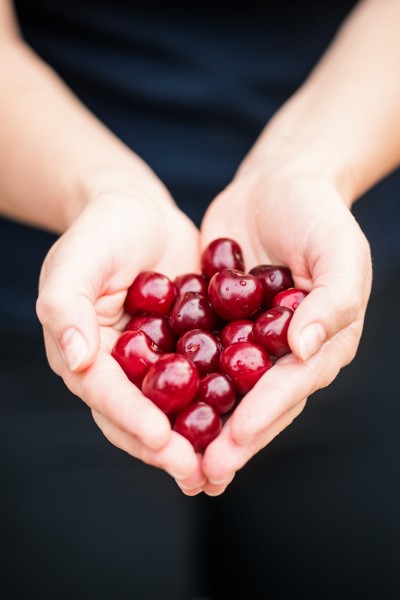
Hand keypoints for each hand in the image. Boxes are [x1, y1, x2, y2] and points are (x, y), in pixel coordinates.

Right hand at [36, 189, 205, 487]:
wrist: (139, 210)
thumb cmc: (102, 229)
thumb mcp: (77, 259)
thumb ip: (66, 306)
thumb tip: (75, 358)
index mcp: (85, 352)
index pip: (104, 393)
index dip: (130, 418)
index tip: (161, 440)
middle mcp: (118, 367)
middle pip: (137, 416)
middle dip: (166, 448)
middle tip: (198, 474)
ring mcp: (153, 362)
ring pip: (172, 409)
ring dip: (195, 440)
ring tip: (223, 467)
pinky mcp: (185, 350)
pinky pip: (202, 381)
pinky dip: (219, 403)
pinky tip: (246, 421)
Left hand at [197, 169, 371, 493]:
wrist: (277, 183)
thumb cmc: (318, 214)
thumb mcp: (339, 250)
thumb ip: (333, 300)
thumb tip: (304, 349)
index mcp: (323, 341)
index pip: (293, 385)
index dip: (266, 414)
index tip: (235, 440)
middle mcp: (287, 352)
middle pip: (259, 402)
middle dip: (232, 438)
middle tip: (201, 471)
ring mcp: (251, 341)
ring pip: (226, 391)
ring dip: (203, 425)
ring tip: (174, 457)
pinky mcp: (219, 326)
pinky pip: (199, 358)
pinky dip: (180, 383)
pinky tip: (151, 405)